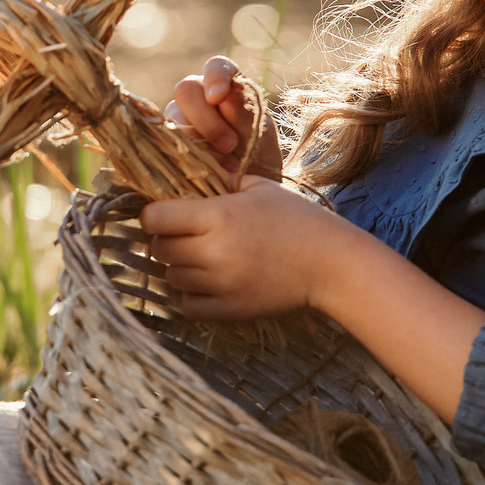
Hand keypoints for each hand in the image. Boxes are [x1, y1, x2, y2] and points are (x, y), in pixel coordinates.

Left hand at [139, 178, 349, 321]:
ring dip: (180, 266)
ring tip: (201, 257)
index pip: (155, 218)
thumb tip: (190, 175)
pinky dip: (192, 295)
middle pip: (159, 249)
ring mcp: (219, 283)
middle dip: (165, 240)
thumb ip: (221, 181)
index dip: (154, 215)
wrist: (331, 264)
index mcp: (217, 216)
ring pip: (171, 277)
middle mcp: (212, 251)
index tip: (164, 214)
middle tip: (185, 235)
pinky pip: (188, 305)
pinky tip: (208, 282)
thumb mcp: (259, 188)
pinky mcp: (229, 309)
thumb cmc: (298, 219)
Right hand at [164, 56, 281, 179]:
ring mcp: (179, 117)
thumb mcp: (259, 134)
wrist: (248, 186)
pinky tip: (199, 170)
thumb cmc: (257, 155)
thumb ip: (241, 112)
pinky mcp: (167, 139)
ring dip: (195, 141)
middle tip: (229, 146)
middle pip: (186, 90)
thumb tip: (216, 98)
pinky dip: (182, 155)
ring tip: (220, 166)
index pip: (216, 67)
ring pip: (172, 117)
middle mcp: (199, 95)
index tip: (216, 97)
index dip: (214, 77)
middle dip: (206, 119)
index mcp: (227, 85)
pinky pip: (163, 141)